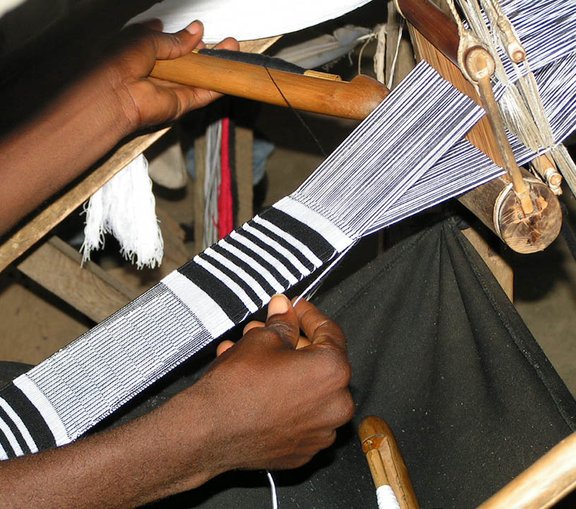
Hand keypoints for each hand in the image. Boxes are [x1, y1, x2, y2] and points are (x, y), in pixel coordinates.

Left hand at [102, 19, 238, 129]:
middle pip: (186, 61)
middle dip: (203, 50)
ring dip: (215, 64)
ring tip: (233, 49)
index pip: (165, 42)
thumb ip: (174, 39)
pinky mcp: (181, 105)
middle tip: (222, 40)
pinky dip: (217, 85)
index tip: (196, 29)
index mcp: (141, 51)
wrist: (113, 94)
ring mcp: (170, 89)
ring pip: (198, 76)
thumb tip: (197, 31)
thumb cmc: (118, 61)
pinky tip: (231, 73)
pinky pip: (203, 94)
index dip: (181, 36)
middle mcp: (156, 71)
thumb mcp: (146, 38)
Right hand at [176, 295, 353, 473]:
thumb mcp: (262, 339)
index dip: (308, 315)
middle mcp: (336, 404)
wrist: (209, 431)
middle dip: (292, 342)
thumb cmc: (238, 387)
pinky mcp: (303, 449)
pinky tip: (260, 383)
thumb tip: (284, 310)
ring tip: (255, 354)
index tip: (295, 309)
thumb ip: (282, 323)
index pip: (329, 332)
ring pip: (307, 388)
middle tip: (271, 331)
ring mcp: (321, 430)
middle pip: (318, 362)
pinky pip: (298, 414)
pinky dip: (284, 398)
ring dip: (285, 369)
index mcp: (333, 371)